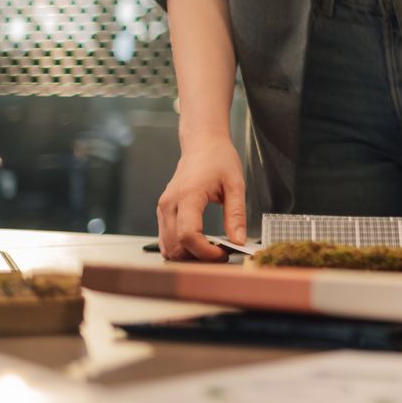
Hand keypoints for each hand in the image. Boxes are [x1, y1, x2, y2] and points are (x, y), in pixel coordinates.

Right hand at [156, 136, 245, 260]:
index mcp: (188, 196)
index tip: (223, 253)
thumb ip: (237, 214)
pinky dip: (181, 247)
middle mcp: (169, 204)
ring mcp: (163, 208)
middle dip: (197, 258)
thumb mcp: (236, 184)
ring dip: (188, 255)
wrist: (201, 145)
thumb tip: (238, 241)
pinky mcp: (162, 211)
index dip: (205, 251)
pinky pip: (166, 239)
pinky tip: (200, 244)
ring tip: (212, 249)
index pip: (188, 235)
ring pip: (167, 247)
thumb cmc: (219, 160)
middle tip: (220, 254)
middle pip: (175, 246)